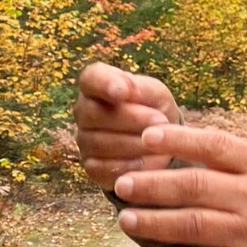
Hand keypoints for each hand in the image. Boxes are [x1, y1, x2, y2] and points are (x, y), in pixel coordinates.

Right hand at [74, 62, 181, 191]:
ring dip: (137, 142)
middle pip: (95, 114)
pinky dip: (136, 164)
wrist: (162, 139)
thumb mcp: (155, 93)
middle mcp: (83, 112)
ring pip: (102, 143)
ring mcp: (84, 140)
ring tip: (163, 141)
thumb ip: (141, 88)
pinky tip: (156, 159)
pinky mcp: (92, 167)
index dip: (104, 85)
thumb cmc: (154, 107)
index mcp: (96, 85)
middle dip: (132, 118)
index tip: (123, 92)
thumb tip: (125, 89)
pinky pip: (108, 168)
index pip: (90, 79)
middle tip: (161, 121)